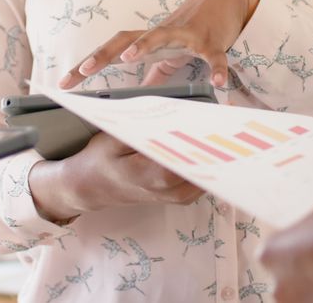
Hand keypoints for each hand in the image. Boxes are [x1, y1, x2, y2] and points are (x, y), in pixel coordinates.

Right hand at [29, 132, 203, 221]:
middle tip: (222, 116)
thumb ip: (143, 130)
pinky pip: (202, 177)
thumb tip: (172, 119)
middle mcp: (170, 190)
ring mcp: (177, 197)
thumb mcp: (113, 139)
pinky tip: (202, 141)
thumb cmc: (99, 160)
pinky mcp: (180, 196)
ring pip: (207, 172)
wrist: (90, 188)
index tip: (215, 116)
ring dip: (211, 150)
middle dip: (212, 140)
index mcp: (153, 174)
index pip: (191, 154)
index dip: (205, 134)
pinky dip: (205, 160)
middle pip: (204, 163)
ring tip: (214, 125)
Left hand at [59, 0, 260, 88]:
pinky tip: (218, 83)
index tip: (63, 83)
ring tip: (128, 58)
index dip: (86, 64)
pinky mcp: (211, 41)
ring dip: (144, 45)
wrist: (223, 0)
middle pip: (125, 39)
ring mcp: (185, 35)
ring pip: (161, 36)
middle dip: (102, 54)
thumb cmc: (191, 30)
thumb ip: (152, 75)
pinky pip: (214, 56)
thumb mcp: (167, 55)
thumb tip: (138, 95)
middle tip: (83, 71)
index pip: (110, 50)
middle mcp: (160, 35)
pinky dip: (217, 69)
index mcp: (146, 41)